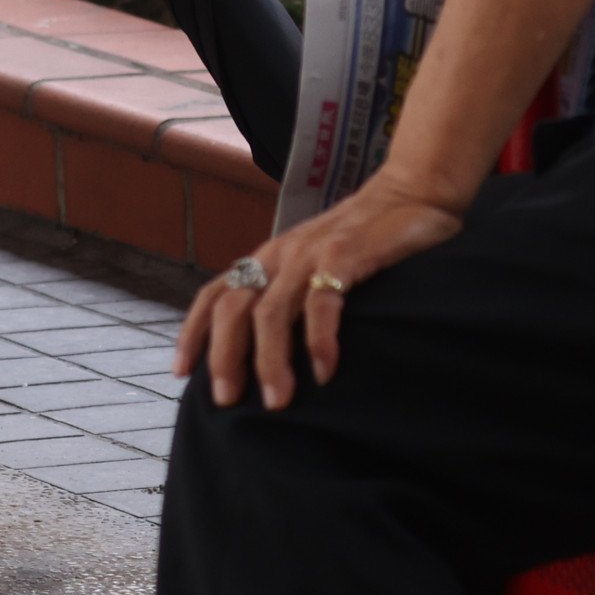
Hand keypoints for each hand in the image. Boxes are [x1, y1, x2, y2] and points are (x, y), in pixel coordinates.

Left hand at [176, 169, 470, 410]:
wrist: (413, 193)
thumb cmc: (364, 238)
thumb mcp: (316, 265)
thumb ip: (294, 295)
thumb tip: (274, 349)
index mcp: (267, 259)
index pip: (214, 295)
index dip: (193, 333)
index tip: (181, 373)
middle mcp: (279, 255)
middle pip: (233, 309)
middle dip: (224, 357)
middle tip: (227, 401)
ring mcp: (309, 253)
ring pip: (271, 311)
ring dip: (270, 359)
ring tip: (277, 400)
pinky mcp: (345, 254)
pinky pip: (322, 301)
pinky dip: (319, 339)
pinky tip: (324, 371)